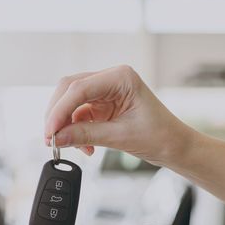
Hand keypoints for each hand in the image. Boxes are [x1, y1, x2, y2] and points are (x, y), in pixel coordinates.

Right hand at [44, 65, 195, 167]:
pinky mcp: (102, 105)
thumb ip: (85, 135)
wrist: (175, 146)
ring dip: (66, 125)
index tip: (50, 133)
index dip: (60, 111)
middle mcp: (111, 79)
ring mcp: (105, 91)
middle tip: (51, 140)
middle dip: (58, 116)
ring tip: (72, 146)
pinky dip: (75, 131)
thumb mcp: (120, 137)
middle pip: (69, 90)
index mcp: (121, 77)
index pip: (79, 89)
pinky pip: (78, 114)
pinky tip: (85, 146)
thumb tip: (57, 138)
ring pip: (71, 103)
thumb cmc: (160, 136)